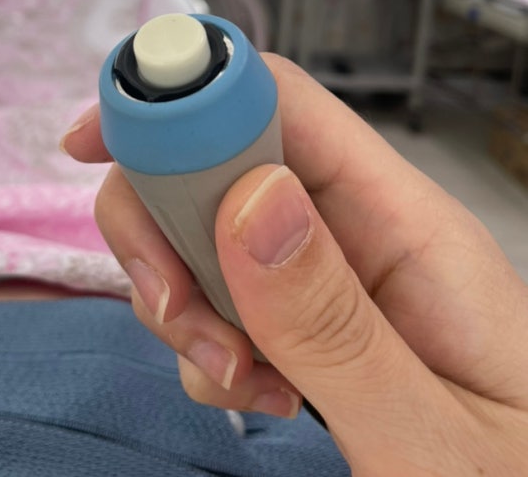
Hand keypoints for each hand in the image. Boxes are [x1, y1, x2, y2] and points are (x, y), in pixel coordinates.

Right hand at [62, 55, 527, 476]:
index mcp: (407, 222)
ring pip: (204, 232)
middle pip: (220, 160)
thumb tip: (248, 197)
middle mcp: (358, 229)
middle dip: (165, 227)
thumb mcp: (434, 435)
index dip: (185, 95)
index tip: (96, 139)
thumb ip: (336, 324)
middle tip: (179, 313)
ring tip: (242, 383)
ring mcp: (327, 274)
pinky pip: (218, 296)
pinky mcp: (304, 319)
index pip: (285, 103)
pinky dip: (206, 344)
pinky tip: (258, 397)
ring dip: (186, 301)